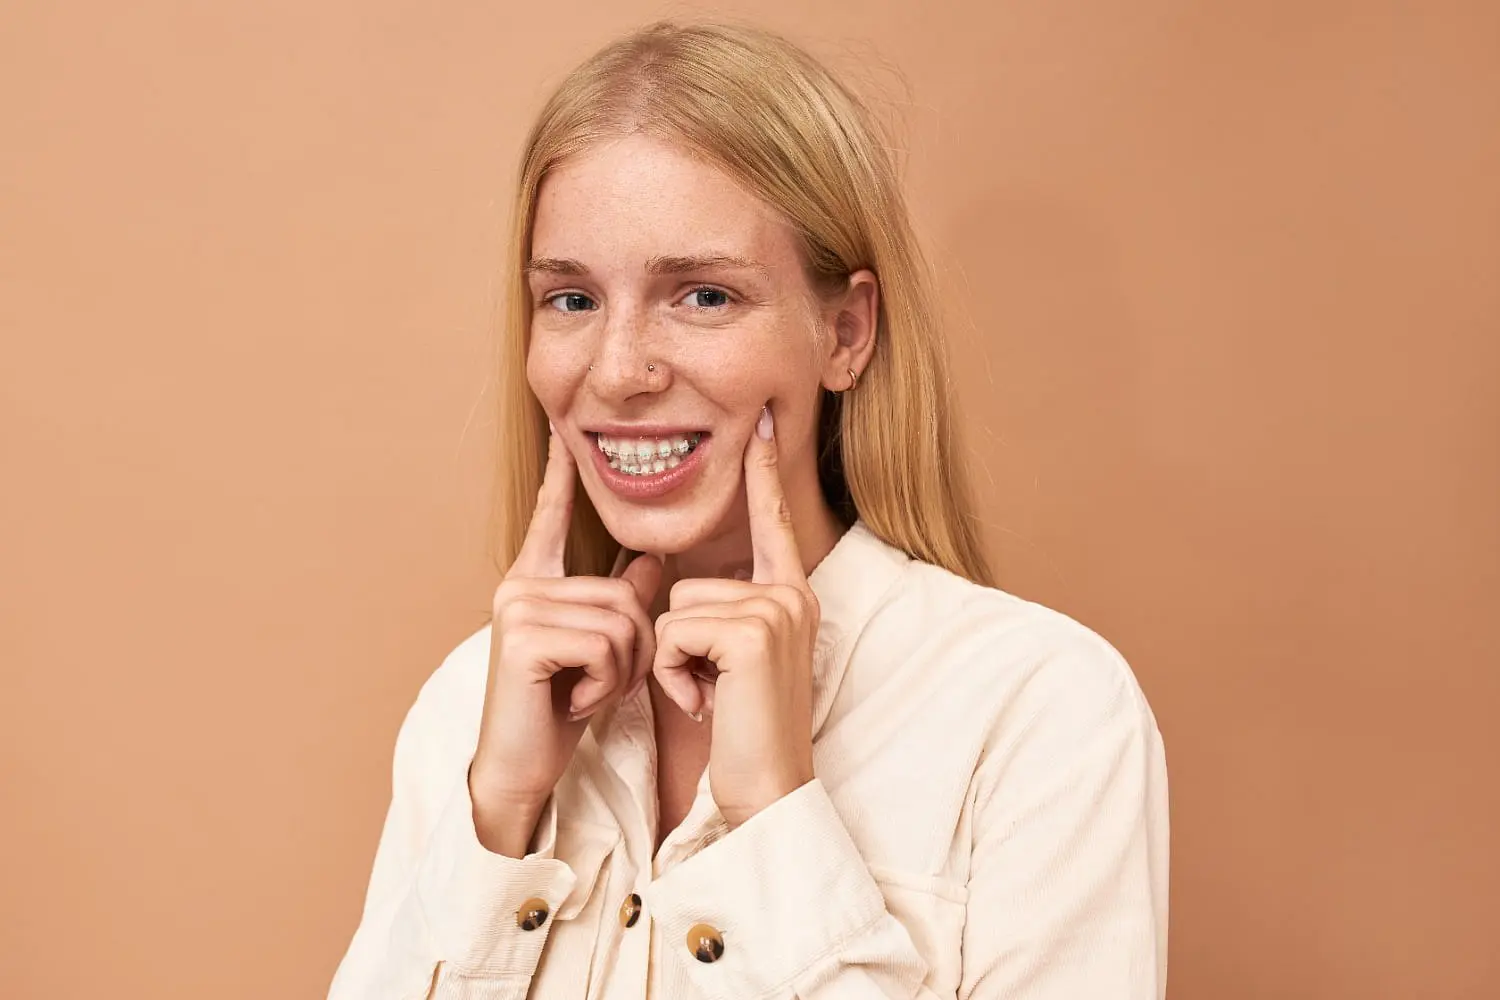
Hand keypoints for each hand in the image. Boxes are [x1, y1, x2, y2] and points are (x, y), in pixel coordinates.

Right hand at [469, 425, 661, 854]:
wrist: (521, 768)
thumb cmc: (558, 707)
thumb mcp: (598, 649)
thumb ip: (620, 599)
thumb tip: (652, 559)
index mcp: (536, 581)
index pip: (552, 517)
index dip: (559, 476)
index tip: (559, 429)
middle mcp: (521, 584)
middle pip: (626, 594)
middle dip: (635, 649)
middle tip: (601, 683)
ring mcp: (519, 606)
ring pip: (623, 621)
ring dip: (622, 671)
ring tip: (587, 692)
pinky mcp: (524, 637)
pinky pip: (605, 645)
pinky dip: (606, 684)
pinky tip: (577, 702)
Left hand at [653, 405, 818, 828]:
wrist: (767, 789)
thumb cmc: (742, 732)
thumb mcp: (732, 660)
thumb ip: (720, 613)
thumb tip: (670, 574)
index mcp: (789, 596)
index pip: (772, 521)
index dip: (765, 471)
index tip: (766, 419)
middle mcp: (790, 594)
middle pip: (691, 583)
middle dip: (682, 643)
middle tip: (716, 690)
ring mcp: (776, 609)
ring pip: (677, 607)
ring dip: (676, 662)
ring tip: (714, 697)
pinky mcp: (753, 632)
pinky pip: (675, 632)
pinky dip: (676, 676)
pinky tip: (709, 704)